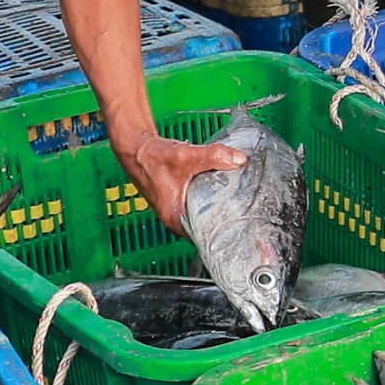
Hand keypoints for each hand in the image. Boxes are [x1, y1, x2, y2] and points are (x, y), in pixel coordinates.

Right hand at [115, 127, 247, 232]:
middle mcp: (176, 218)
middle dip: (227, 216)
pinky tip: (224, 187)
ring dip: (220, 204)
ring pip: (205, 211)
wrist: (136, 148)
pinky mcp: (180, 198)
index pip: (205, 236)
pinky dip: (211, 195)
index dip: (225, 231)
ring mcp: (178, 209)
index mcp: (175, 218)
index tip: (244, 225)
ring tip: (241, 199)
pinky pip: (201, 201)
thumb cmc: (151, 158)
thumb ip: (213, 156)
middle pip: (208, 223)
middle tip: (248, 209)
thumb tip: (240, 159)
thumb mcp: (185, 157)